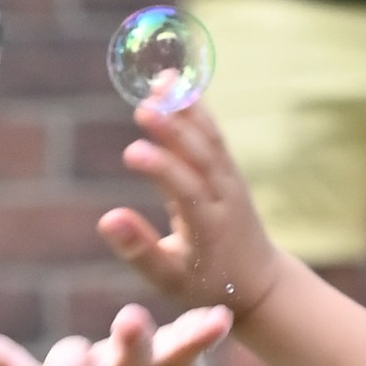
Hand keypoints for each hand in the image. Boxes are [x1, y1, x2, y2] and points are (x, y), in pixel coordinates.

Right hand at [97, 100, 288, 335]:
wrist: (258, 282)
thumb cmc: (204, 284)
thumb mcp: (167, 279)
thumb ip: (139, 250)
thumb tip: (107, 219)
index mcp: (208, 228)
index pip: (185, 192)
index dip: (161, 171)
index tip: (132, 153)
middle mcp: (224, 198)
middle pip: (200, 158)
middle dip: (173, 131)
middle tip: (144, 107)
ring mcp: (230, 181)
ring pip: (209, 140)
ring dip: (186, 110)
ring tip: (161, 82)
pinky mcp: (229, 171)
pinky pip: (213, 134)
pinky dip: (195, 108)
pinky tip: (175, 84)